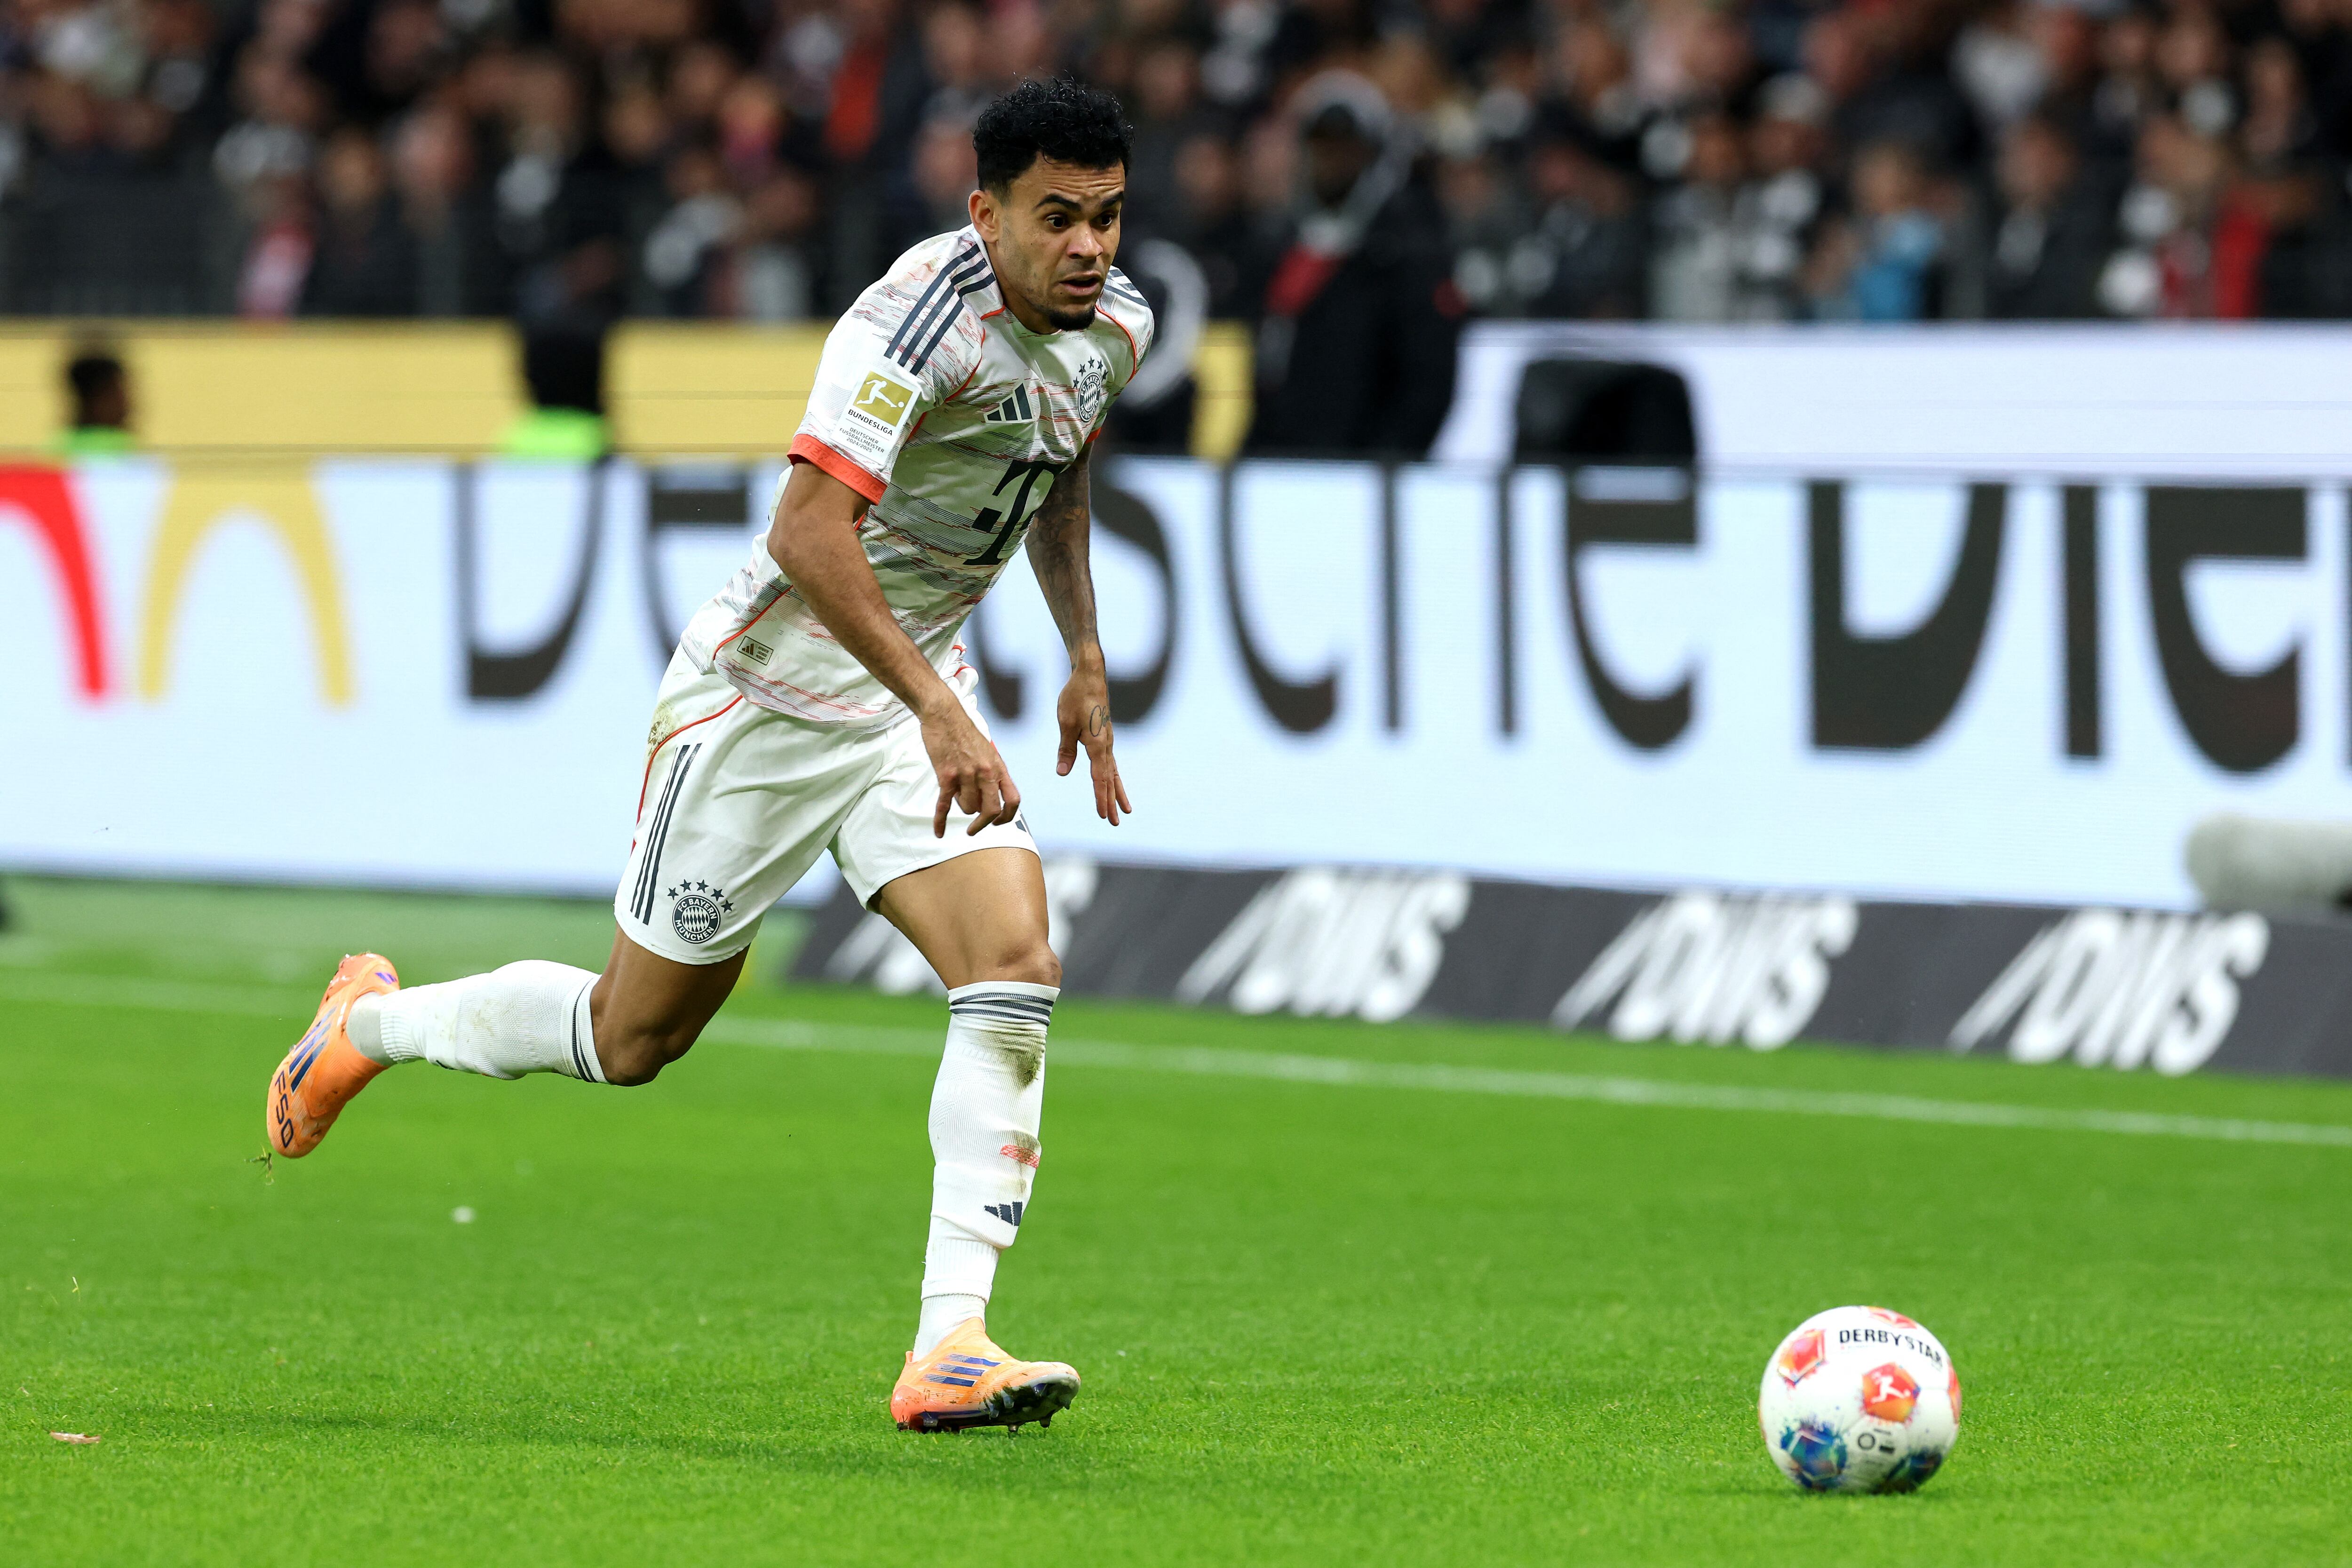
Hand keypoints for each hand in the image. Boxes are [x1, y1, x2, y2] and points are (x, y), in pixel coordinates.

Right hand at [922, 701, 1021, 837]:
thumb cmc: (964, 732)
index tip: (998, 823)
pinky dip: (940, 821)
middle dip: (982, 824)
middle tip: (973, 829)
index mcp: (998, 767)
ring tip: (956, 794)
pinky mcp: (946, 775)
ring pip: (967, 807)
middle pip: (991, 810)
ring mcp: (966, 775)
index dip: (1008, 817)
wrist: (944, 715)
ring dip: (961, 806)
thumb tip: (989, 796)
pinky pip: (944, 805)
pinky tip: (939, 831)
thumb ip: (991, 772)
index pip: (1013, 800)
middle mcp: (985, 772)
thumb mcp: (987, 751)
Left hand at [1056, 660, 1132, 825]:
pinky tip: (1113, 784)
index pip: (1099, 777)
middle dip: (1111, 802)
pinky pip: (1110, 763)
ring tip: (1125, 810)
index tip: (1102, 815)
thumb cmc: (1076, 696)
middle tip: (1115, 822)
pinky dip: (1112, 777)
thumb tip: (1062, 773)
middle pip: (1110, 779)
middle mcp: (1107, 745)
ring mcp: (1108, 742)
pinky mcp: (1104, 737)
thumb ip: (1065, 749)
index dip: (1100, 797)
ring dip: (1116, 792)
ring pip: (1113, 772)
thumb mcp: (1065, 723)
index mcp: (1097, 744)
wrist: (1090, 675)